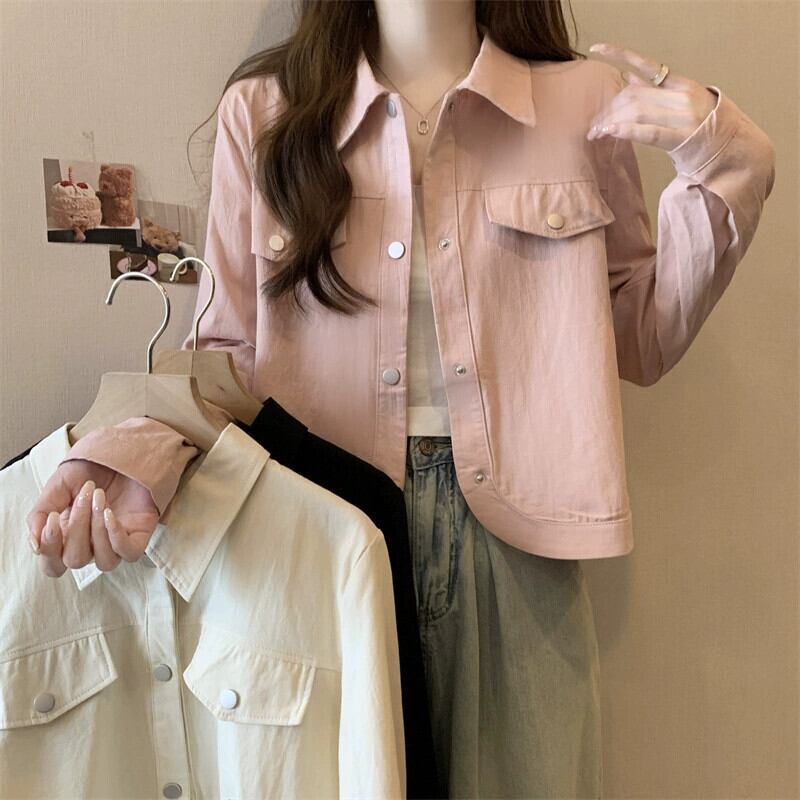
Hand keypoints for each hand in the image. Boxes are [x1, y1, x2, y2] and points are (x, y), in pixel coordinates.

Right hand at [26, 459, 158, 577]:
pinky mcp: (138, 536)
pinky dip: (117, 537)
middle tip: (84, 494)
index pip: (52, 565)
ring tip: (99, 498)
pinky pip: (129, 553)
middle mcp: (90, 545)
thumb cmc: (88, 470)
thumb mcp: (57, 486)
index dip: (50, 549)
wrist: (119, 451)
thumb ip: (40, 515)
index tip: (53, 518)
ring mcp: (116, 543)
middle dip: (77, 526)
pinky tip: (110, 514)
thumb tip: (34, 545)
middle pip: (76, 560)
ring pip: (104, 561)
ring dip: (98, 530)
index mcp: (66, 537)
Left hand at [586, 42, 717, 149]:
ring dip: (610, 122)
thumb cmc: (702, 129)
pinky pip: (649, 132)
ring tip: (596, 133)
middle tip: (593, 125)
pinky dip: (626, 129)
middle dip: (608, 109)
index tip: (596, 49)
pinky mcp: (681, 139)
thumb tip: (629, 78)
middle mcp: (682, 97)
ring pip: (637, 112)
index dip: (620, 55)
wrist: (730, 149)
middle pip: (634, 95)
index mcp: (682, 84)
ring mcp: (683, 117)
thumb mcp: (683, 102)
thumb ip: (655, 91)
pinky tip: (609, 130)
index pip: (646, 64)